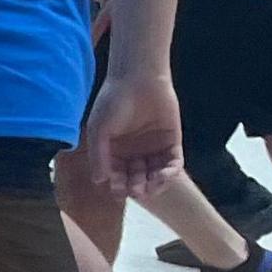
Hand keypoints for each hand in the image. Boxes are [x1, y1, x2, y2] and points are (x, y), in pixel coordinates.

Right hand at [83, 65, 183, 199]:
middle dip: (137, 186)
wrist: (139, 80)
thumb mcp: (99, 130)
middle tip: (137, 191)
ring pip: (155, 173)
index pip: (116, 174)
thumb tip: (99, 181)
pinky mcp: (172, 142)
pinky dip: (170, 171)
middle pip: (136, 177)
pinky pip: (172, 162)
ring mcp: (153, 148)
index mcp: (114, 151)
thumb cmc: (113, 102)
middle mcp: (133, 152)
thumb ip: (99, 155)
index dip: (118, 184)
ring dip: (154, 183)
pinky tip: (165, 175)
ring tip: (152, 187)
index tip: (118, 190)